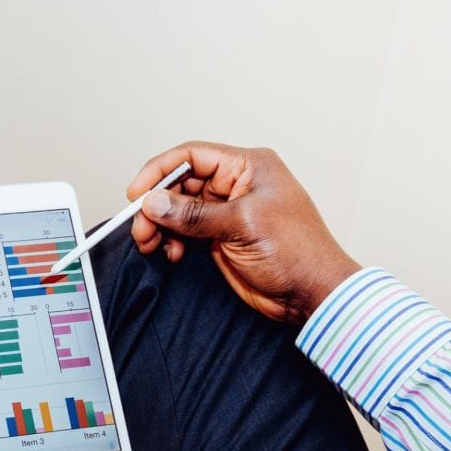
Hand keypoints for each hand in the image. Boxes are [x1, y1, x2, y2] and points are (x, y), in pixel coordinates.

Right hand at [128, 141, 360, 324]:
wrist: (313, 294)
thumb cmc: (297, 252)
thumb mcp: (242, 225)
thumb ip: (194, 214)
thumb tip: (154, 203)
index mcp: (248, 166)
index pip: (193, 156)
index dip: (160, 171)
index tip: (137, 193)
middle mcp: (236, 185)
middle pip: (181, 183)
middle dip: (157, 205)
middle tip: (141, 227)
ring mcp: (227, 212)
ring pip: (179, 210)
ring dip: (161, 225)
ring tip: (150, 243)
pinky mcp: (221, 237)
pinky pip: (186, 232)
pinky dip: (172, 241)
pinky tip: (171, 253)